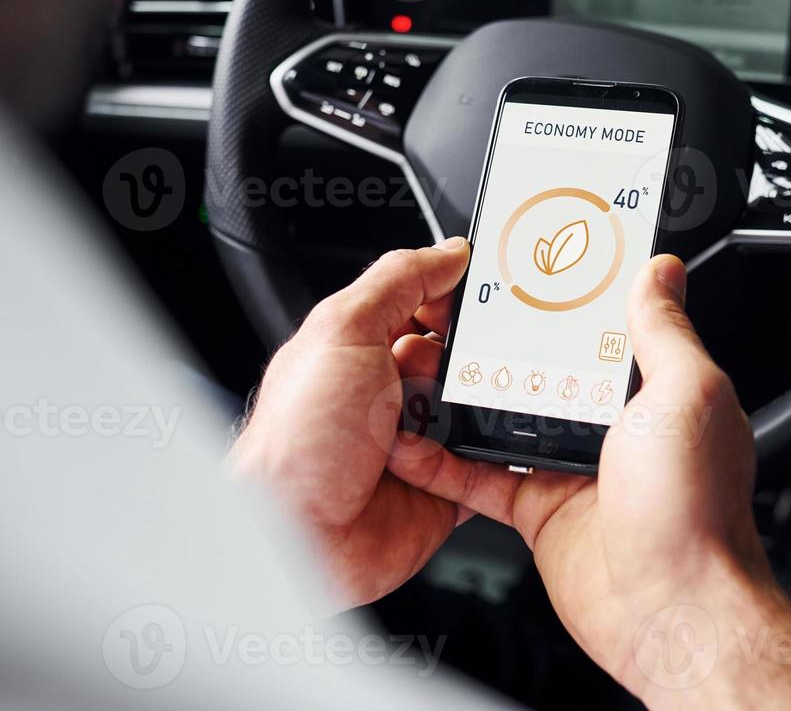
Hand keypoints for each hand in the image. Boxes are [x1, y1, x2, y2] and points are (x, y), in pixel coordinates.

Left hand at [228, 236, 477, 609]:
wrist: (297, 540)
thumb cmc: (296, 442)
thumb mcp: (343, 330)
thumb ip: (399, 280)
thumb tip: (449, 250)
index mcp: (362, 348)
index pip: (427, 304)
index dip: (455, 299)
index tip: (482, 296)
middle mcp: (390, 393)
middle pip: (462, 357)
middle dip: (469, 363)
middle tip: (444, 375)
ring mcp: (419, 443)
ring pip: (483, 409)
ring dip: (476, 414)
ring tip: (438, 428)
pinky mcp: (444, 490)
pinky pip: (492, 467)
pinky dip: (494, 462)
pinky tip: (470, 458)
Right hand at [388, 256, 790, 707]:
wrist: (670, 611)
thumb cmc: (695, 511)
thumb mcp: (687, 393)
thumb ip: (664, 330)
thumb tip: (661, 271)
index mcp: (655, 390)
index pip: (606, 327)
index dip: (571, 296)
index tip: (533, 263)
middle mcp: (614, 427)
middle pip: (545, 368)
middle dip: (503, 343)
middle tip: (458, 312)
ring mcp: (573, 467)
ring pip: (505, 418)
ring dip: (465, 396)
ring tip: (424, 362)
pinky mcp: (538, 508)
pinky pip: (480, 476)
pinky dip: (443, 461)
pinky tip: (414, 440)